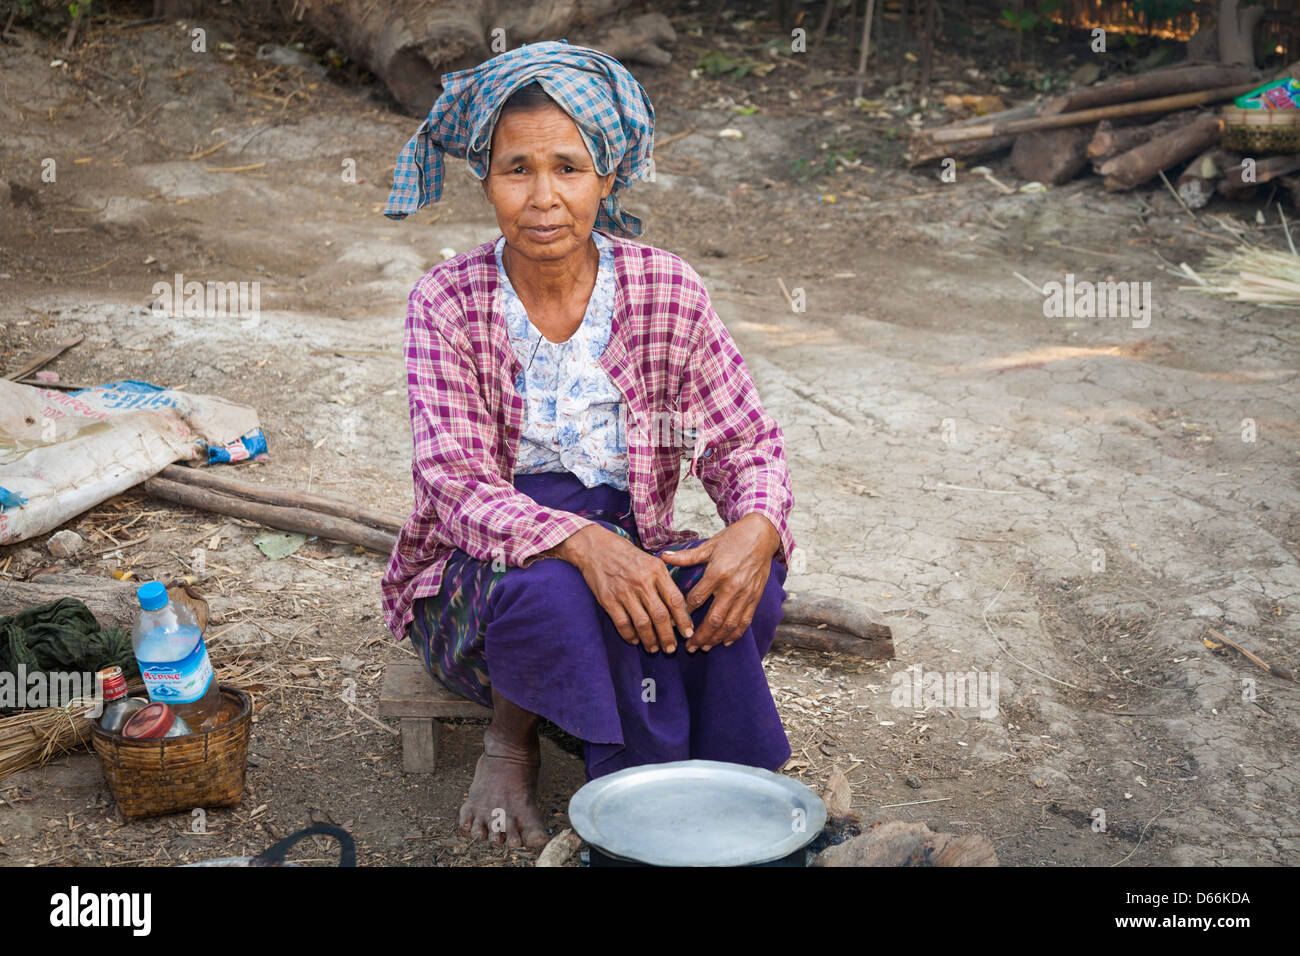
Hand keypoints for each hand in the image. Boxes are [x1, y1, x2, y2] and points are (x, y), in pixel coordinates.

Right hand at [550, 525, 694, 652]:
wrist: (596, 548)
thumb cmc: (628, 556)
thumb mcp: (651, 562)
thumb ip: (664, 583)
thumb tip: (677, 611)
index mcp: (657, 571)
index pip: (675, 600)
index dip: (684, 620)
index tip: (688, 633)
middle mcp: (642, 582)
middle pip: (660, 616)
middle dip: (668, 637)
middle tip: (671, 649)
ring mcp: (624, 591)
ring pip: (642, 623)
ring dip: (650, 640)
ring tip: (654, 648)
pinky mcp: (608, 599)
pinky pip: (622, 624)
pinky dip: (630, 636)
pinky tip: (635, 640)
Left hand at [659, 513, 779, 652]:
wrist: (762, 535)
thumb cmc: (733, 539)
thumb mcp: (709, 545)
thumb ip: (686, 556)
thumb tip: (663, 556)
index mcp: (717, 572)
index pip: (696, 599)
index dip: (684, 613)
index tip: (674, 623)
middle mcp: (732, 586)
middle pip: (713, 618)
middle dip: (700, 636)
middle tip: (689, 648)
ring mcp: (745, 594)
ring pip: (730, 624)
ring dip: (716, 639)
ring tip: (704, 648)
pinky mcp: (755, 597)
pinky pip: (745, 621)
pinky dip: (735, 634)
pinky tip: (725, 642)